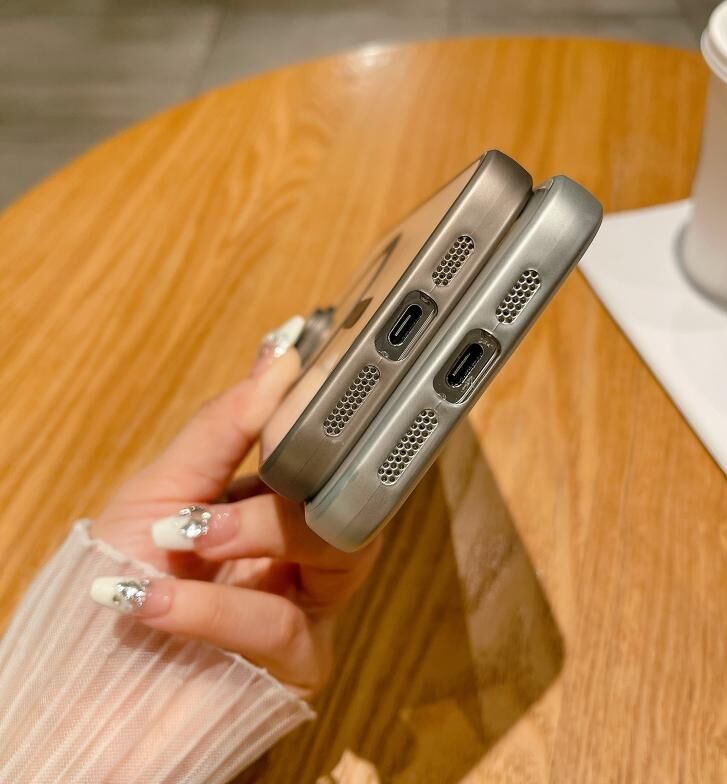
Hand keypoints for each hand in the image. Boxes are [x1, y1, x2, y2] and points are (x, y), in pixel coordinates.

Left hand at [90, 318, 379, 695]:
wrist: (81, 676)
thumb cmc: (120, 573)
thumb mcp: (163, 486)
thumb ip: (226, 424)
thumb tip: (283, 350)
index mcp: (277, 505)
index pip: (328, 454)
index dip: (323, 418)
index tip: (305, 371)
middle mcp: (304, 551)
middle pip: (347, 499)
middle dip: (291, 478)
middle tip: (240, 466)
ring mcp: (312, 606)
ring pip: (337, 551)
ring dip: (257, 533)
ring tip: (186, 533)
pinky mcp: (301, 663)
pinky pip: (281, 624)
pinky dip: (214, 608)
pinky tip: (153, 600)